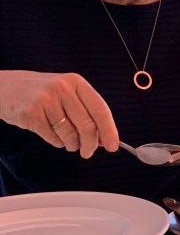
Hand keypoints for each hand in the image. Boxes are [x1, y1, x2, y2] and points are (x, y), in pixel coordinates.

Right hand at [0, 70, 119, 158]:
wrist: (4, 87)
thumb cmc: (41, 93)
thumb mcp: (66, 92)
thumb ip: (86, 111)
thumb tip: (105, 139)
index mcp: (75, 82)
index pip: (100, 109)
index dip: (109, 130)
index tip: (113, 146)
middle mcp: (62, 88)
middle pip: (87, 125)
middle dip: (90, 144)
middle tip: (89, 152)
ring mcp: (46, 100)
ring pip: (70, 135)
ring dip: (72, 144)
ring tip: (67, 141)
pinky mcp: (32, 114)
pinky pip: (53, 138)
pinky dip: (57, 142)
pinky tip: (52, 134)